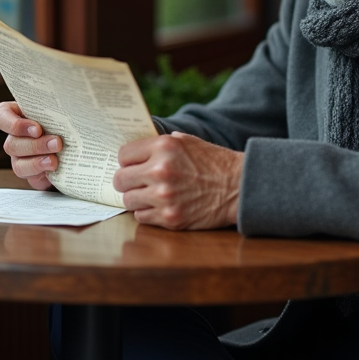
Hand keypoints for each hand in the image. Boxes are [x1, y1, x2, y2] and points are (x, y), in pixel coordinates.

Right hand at [0, 101, 61, 190]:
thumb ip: (54, 106)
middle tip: (57, 143)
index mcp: (15, 116)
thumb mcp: (57, 106)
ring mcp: (21, 159)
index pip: (0, 118)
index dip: (15, 125)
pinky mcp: (34, 175)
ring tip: (55, 161)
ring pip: (19, 166)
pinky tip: (57, 171)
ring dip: (37, 163)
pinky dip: (45, 177)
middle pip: (11, 145)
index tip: (37, 129)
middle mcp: (15, 138)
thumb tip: (68, 102)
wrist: (77, 137)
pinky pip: (33, 180)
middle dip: (35, 145)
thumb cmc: (63, 116)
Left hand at [113, 132, 242, 229]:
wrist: (239, 187)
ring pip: (128, 200)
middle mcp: (160, 171)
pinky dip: (148, 212)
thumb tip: (137, 150)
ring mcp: (164, 196)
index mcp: (164, 147)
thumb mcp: (187, 142)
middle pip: (120, 179)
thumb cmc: (214, 162)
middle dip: (127, 181)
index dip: (127, 161)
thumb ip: (160, 143)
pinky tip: (160, 206)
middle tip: (136, 182)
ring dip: (137, 198)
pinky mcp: (170, 218)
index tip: (132, 165)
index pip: (123, 155)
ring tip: (150, 195)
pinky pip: (141, 217)